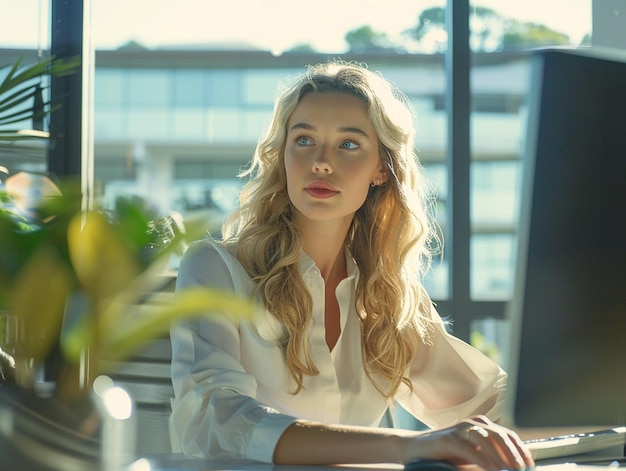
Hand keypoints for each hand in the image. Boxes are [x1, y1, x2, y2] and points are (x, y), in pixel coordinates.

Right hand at [403, 416, 534, 470]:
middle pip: (500, 435)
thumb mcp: (472, 453)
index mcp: (480, 425)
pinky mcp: (448, 439)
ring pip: (487, 440)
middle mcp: (472, 423)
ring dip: (501, 457)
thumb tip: (512, 466)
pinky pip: (471, 450)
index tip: (530, 464)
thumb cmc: (446, 453)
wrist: (415, 448)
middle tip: (523, 469)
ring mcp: (460, 429)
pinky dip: (485, 461)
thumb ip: (489, 455)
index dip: (520, 449)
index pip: (507, 434)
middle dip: (514, 453)